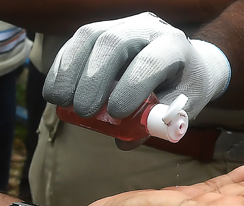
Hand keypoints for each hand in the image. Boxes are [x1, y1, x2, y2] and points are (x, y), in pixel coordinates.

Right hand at [43, 12, 229, 119]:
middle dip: (94, 78)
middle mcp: (148, 27)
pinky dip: (63, 65)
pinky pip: (77, 41)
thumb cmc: (186, 86)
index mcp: (174, 46)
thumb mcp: (184, 106)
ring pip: (91, 36)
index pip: (151, 61)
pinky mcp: (103, 28)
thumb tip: (124, 143)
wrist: (188, 62)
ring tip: (60, 101)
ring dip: (70, 70)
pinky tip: (55, 89)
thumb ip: (159, 122)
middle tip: (84, 111)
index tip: (116, 113)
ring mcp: (124, 24)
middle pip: (115, 42)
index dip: (131, 86)